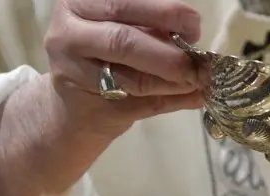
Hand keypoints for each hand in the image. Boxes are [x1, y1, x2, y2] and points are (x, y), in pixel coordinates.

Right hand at [43, 0, 205, 138]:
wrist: (74, 104)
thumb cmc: (104, 57)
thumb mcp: (122, 30)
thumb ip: (151, 28)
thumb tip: (193, 34)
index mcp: (80, 5)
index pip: (124, 3)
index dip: (165, 13)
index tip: (193, 26)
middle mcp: (70, 36)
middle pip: (125, 41)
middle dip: (170, 53)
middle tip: (199, 62)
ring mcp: (75, 76)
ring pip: (135, 79)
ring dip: (176, 82)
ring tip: (199, 80)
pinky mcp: (93, 111)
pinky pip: (142, 105)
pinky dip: (176, 100)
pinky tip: (196, 96)